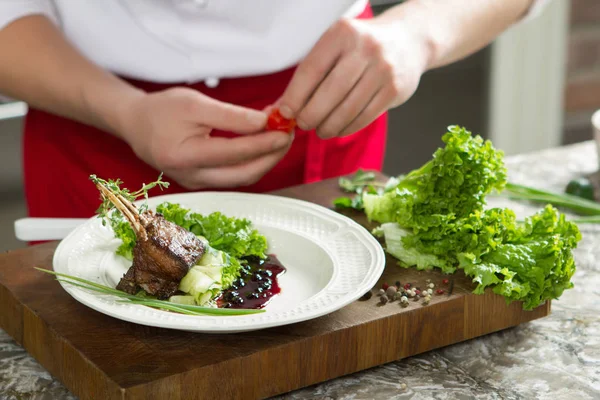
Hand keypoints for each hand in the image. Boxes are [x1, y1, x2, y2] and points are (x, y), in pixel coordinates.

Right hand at [116, 87, 292, 188]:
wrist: (135, 124)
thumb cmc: (161, 110)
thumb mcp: (195, 104)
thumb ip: (230, 116)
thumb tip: (264, 123)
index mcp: (185, 156)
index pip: (235, 153)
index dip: (264, 143)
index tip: (285, 130)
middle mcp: (192, 177)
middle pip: (244, 174)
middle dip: (271, 156)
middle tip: (289, 135)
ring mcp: (197, 183)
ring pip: (242, 178)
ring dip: (265, 160)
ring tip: (281, 139)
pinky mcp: (203, 182)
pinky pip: (234, 176)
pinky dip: (253, 161)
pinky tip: (264, 145)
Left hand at [278, 17, 429, 138]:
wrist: (408, 40)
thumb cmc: (360, 48)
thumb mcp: (335, 48)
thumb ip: (310, 75)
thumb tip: (282, 109)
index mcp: (343, 33)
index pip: (311, 70)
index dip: (295, 96)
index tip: (285, 113)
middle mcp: (365, 48)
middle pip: (330, 93)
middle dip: (311, 115)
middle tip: (303, 124)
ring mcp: (383, 70)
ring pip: (348, 109)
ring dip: (329, 126)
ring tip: (321, 130)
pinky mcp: (395, 89)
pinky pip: (365, 117)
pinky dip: (347, 128)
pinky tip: (339, 128)